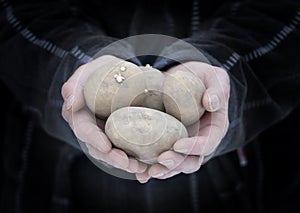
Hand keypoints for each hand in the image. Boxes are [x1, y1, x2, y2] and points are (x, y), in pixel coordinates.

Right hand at [61, 55, 146, 173]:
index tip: (107, 146)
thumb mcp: (90, 71)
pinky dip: (136, 162)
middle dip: (113, 158)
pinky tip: (147, 170)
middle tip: (129, 163)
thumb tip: (69, 104)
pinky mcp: (121, 138)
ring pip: (113, 154)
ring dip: (126, 163)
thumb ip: (76, 84)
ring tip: (141, 168)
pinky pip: (127, 152)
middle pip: (99, 149)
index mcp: (81, 116)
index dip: (94, 139)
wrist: (123, 76)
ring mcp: (107, 135)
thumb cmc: (104, 71)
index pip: (84, 130)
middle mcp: (92, 130)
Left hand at [137, 61, 229, 181]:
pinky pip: (161, 159)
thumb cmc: (201, 77)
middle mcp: (200, 140)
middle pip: (192, 160)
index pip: (208, 143)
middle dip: (177, 163)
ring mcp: (183, 143)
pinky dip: (151, 168)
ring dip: (163, 170)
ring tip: (148, 173)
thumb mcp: (214, 77)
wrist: (183, 78)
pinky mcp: (168, 142)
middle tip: (161, 160)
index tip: (178, 145)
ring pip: (176, 164)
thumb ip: (217, 89)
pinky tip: (140, 174)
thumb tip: (210, 103)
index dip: (195, 147)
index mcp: (215, 127)